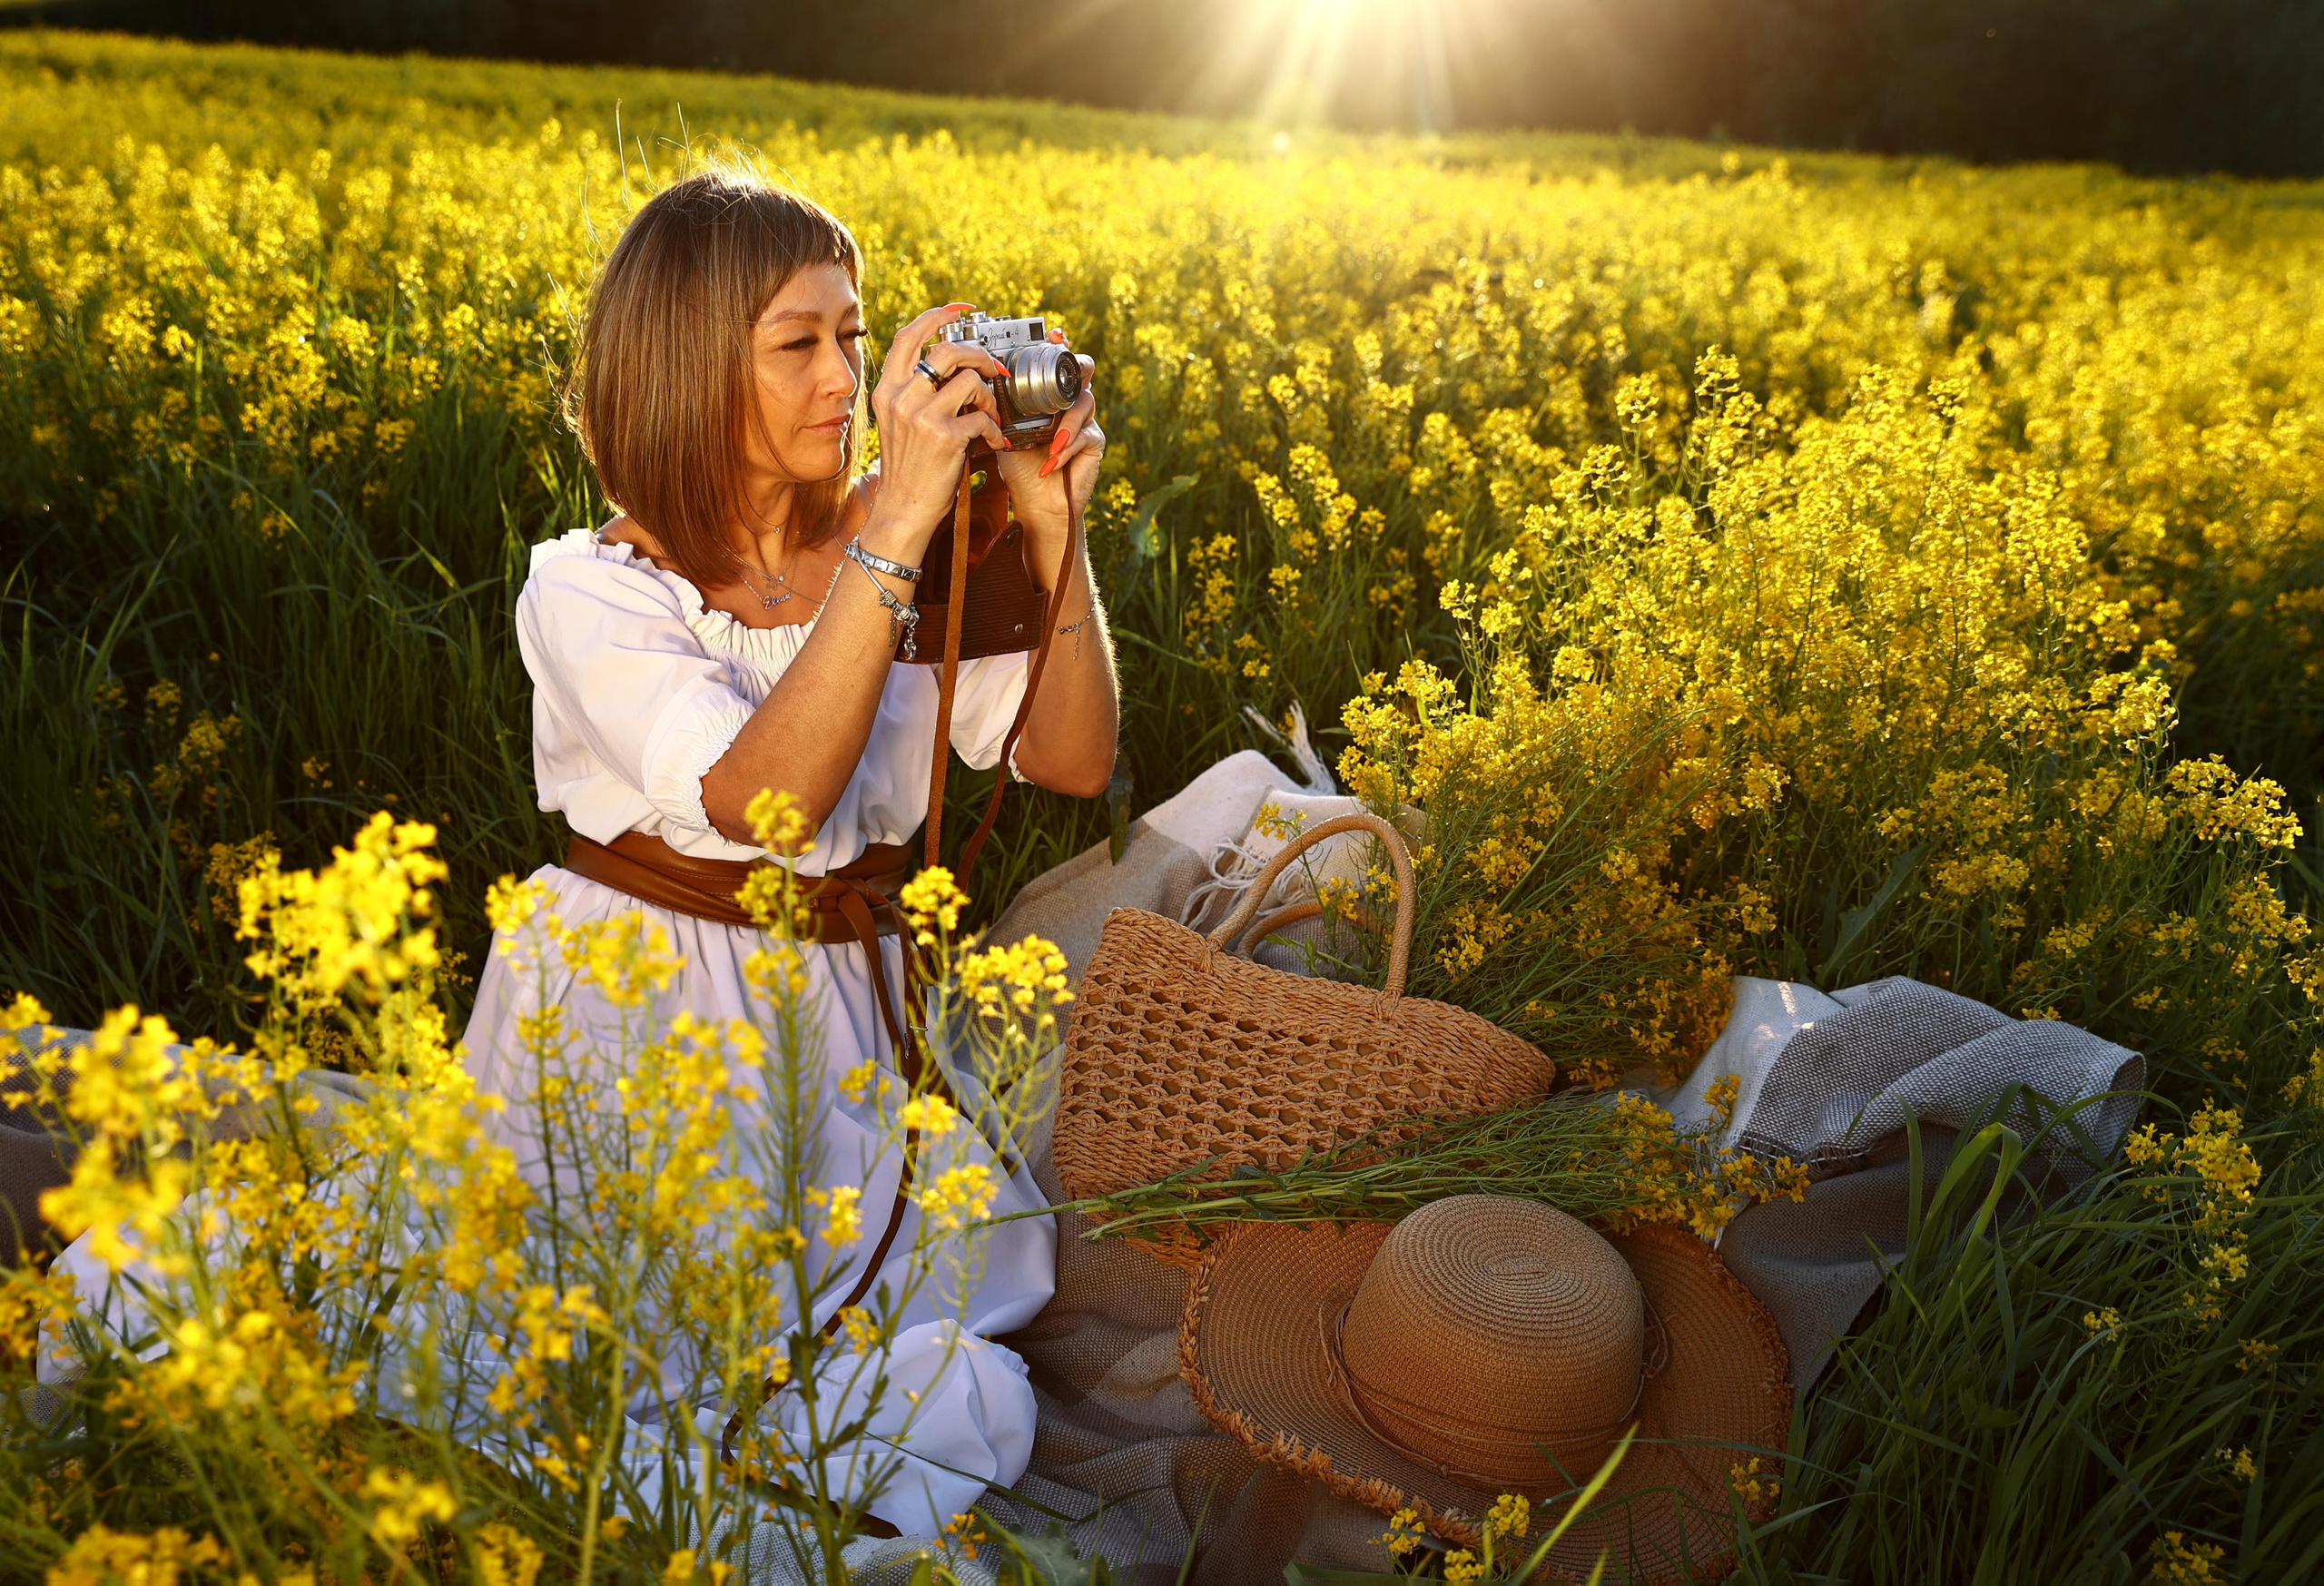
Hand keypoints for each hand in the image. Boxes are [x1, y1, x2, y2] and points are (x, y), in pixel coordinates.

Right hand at [862, 303, 1012, 561]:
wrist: (903, 510)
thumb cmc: (908, 468)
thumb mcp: (900, 422)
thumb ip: (916, 391)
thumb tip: (953, 364)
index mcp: (887, 388)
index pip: (910, 335)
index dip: (938, 314)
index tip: (963, 309)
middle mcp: (900, 396)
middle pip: (948, 349)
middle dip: (981, 354)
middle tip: (996, 369)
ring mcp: (921, 415)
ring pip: (971, 379)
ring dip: (991, 396)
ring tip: (991, 414)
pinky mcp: (944, 437)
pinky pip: (983, 417)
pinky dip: (994, 429)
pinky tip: (992, 443)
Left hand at [993, 354, 1102, 572]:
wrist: (1035, 503)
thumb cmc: (1019, 467)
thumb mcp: (1004, 431)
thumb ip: (1001, 407)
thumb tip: (981, 380)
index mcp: (1048, 395)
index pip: (1057, 363)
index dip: (1059, 345)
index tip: (1053, 333)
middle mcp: (1069, 403)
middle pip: (1083, 371)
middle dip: (1076, 367)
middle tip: (1065, 369)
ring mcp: (1085, 421)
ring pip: (1085, 402)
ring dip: (1066, 423)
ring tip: (1051, 441)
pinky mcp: (1095, 442)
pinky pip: (1087, 434)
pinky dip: (1068, 447)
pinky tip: (1052, 461)